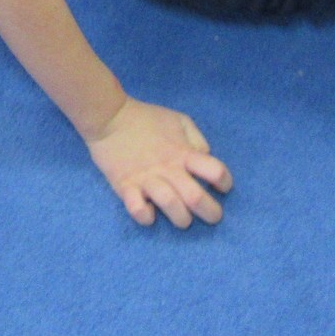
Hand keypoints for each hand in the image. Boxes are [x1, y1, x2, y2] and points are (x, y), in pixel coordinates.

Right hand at [84, 97, 232, 228]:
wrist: (109, 116)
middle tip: (213, 216)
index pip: (215, 170)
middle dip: (210, 212)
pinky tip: (150, 213)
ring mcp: (146, 179)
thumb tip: (205, 159)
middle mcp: (168, 168)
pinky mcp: (125, 186)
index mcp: (183, 152)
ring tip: (183, 219)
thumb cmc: (146, 118)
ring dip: (182, 219)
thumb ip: (196, 139)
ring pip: (171, 206)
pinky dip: (146, 217)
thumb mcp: (179, 120)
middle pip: (196, 197)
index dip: (225, 182)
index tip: (222, 187)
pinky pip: (137, 209)